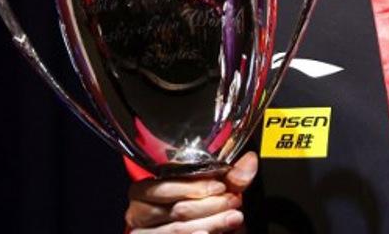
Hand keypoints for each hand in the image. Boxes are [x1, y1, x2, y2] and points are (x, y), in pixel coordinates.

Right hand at [125, 151, 257, 233]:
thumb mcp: (215, 190)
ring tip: (233, 218)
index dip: (194, 187)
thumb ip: (231, 177)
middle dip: (209, 206)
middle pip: (176, 210)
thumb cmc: (199, 208)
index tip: (221, 186)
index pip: (163, 186)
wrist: (199, 232)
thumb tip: (249, 161)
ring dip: (211, 224)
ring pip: (177, 230)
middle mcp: (138, 214)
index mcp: (144, 191)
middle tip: (233, 202)